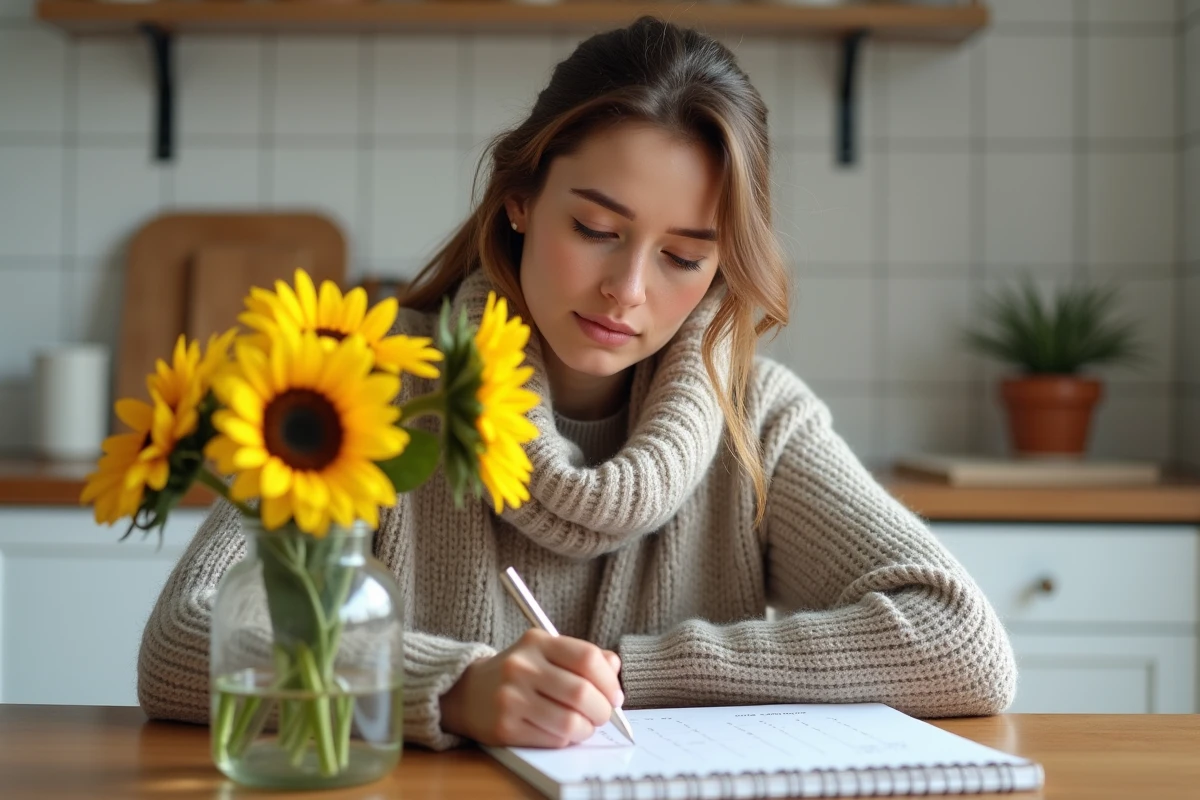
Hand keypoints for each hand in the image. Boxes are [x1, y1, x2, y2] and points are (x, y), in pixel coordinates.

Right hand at [439, 629, 623, 746]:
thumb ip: (582, 656)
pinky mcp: (504, 727)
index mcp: (537, 642)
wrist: (468, 693)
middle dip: (603, 710)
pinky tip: (560, 731)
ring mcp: (510, 697)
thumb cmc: (519, 674)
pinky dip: (566, 739)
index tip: (615, 695)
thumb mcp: (546, 652)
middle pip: (582, 693)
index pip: (587, 658)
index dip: (609, 681)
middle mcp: (521, 667)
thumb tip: (615, 668)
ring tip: (584, 725)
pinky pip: (552, 739)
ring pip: (570, 722)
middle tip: (603, 715)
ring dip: (586, 729)